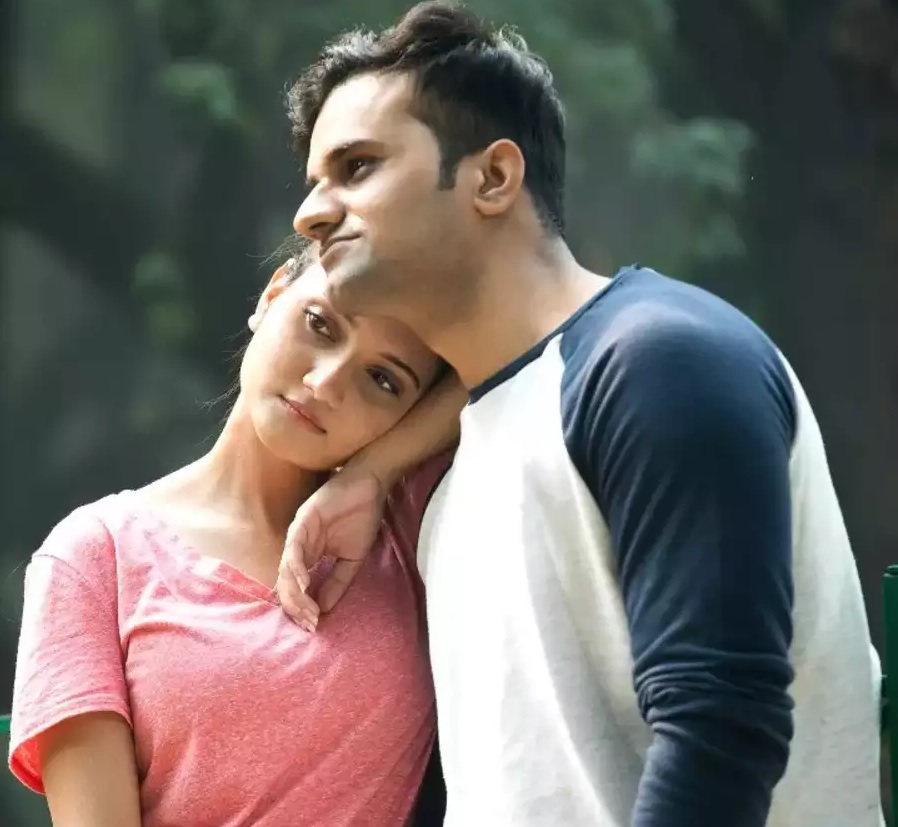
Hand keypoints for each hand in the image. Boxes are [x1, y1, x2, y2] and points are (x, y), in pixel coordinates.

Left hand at [276, 471, 387, 625]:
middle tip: (309, 623)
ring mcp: (298, 533)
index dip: (301, 608)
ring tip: (307, 610)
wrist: (369, 487)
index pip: (295, 587)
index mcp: (307, 556)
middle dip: (296, 606)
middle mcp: (297, 547)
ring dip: (295, 592)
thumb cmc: (360, 518)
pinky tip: (304, 583)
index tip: (313, 626)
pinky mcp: (303, 520)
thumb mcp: (351, 559)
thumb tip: (324, 609)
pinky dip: (297, 567)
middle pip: (286, 582)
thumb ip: (337, 581)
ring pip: (286, 568)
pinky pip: (294, 548)